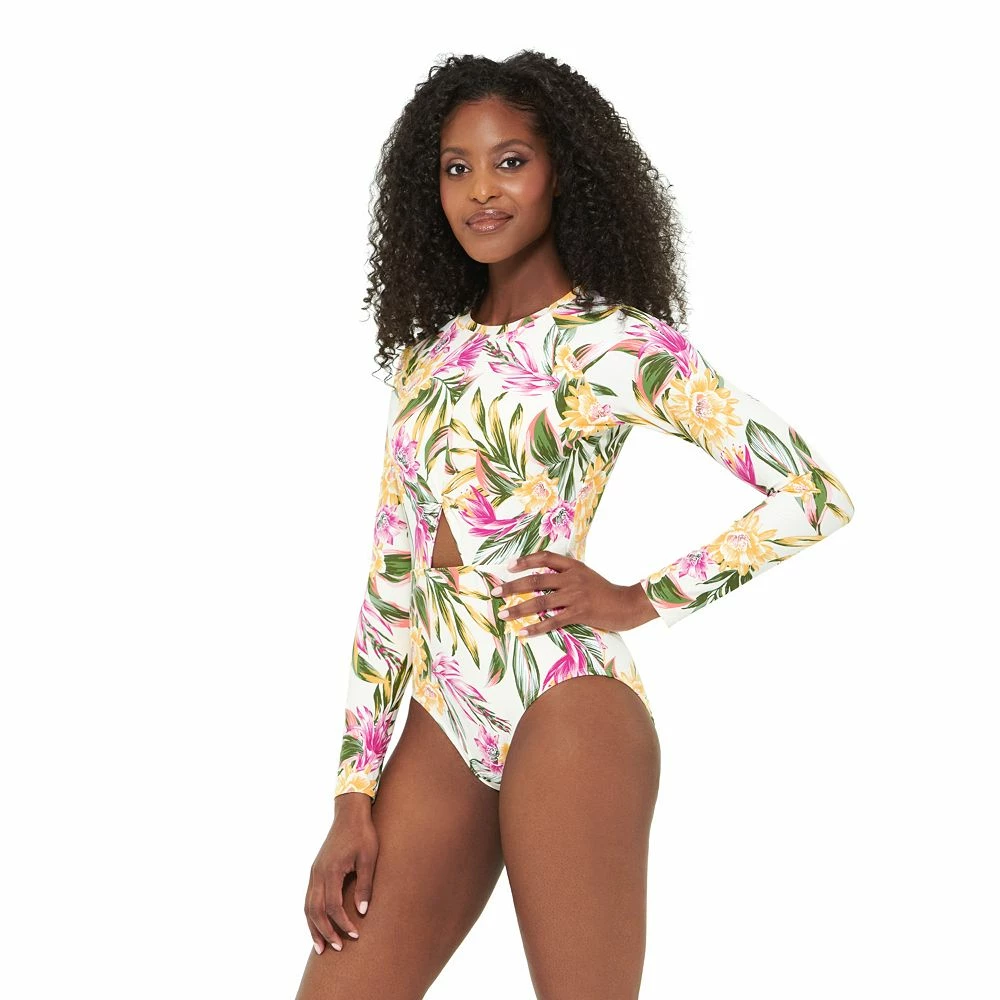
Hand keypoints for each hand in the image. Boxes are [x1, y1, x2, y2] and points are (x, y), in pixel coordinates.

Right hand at [304, 793, 378, 954]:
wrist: (349, 813)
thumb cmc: (363, 834)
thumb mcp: (369, 858)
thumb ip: (365, 884)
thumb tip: (362, 911)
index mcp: (331, 870)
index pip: (333, 906)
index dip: (343, 923)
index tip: (355, 934)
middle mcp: (318, 873)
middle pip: (316, 911)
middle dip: (325, 932)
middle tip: (337, 948)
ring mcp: (314, 872)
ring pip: (308, 907)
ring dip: (314, 927)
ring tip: (321, 947)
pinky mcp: (315, 870)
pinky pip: (309, 898)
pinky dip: (311, 915)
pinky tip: (318, 925)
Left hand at [490, 551, 658, 635]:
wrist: (628, 605)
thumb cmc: (606, 592)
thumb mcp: (587, 576)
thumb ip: (567, 575)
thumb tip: (542, 580)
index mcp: (574, 566)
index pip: (545, 557)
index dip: (525, 561)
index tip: (509, 567)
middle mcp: (573, 577)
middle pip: (536, 579)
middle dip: (512, 586)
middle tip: (495, 592)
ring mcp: (576, 595)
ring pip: (540, 601)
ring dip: (519, 608)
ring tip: (503, 614)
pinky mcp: (580, 613)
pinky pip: (553, 621)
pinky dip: (536, 627)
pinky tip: (523, 632)